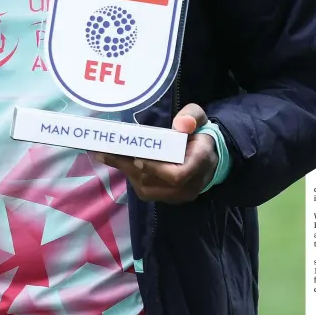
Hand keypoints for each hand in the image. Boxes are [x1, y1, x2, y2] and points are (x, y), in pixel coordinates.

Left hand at [96, 103, 217, 203]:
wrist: (209, 157)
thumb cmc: (200, 134)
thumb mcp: (200, 117)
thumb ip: (192, 116)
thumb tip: (180, 124)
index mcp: (200, 162)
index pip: (178, 175)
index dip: (156, 169)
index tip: (137, 157)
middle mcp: (190, 184)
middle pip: (155, 182)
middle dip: (130, 166)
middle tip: (107, 151)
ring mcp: (178, 195)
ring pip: (147, 188)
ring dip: (126, 170)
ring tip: (106, 154)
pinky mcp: (167, 198)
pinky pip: (146, 190)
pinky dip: (130, 175)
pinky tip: (118, 161)